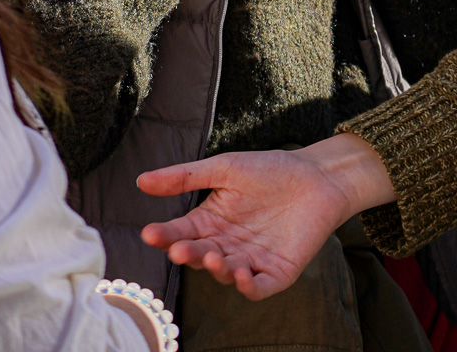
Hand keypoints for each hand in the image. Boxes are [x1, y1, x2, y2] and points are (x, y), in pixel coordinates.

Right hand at [138, 133, 394, 298]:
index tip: (150, 233)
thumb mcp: (223, 168)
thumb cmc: (268, 170)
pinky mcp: (276, 273)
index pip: (181, 233)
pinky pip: (257, 287)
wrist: (316, 177)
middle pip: (200, 256)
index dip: (165, 236)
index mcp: (210, 221)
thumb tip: (141, 181)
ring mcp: (250, 261)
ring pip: (225, 274)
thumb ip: (184, 177)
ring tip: (211, 257)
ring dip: (216, 270)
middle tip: (179, 250)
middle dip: (188, 255)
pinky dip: (247, 286)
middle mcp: (226, 245)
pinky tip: (240, 273)